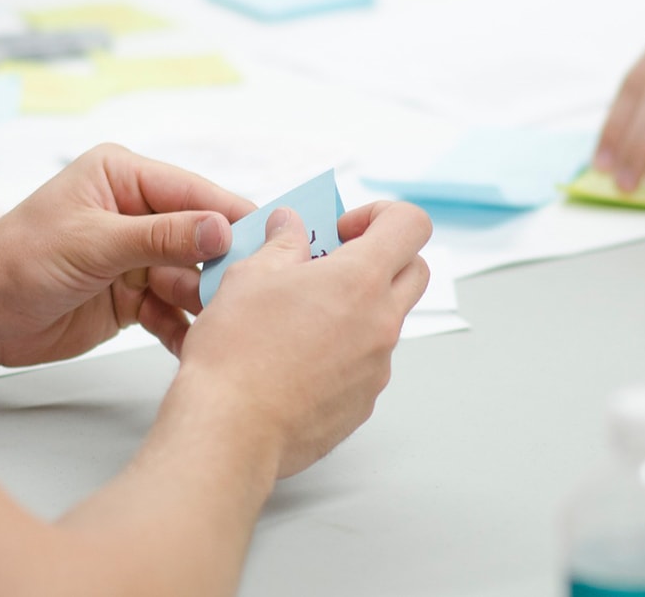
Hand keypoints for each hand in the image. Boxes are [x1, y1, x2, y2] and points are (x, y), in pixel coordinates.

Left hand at [0, 143, 254, 366]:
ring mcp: (136, 257)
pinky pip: (173, 311)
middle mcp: (136, 212)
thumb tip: (223, 229)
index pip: (196, 194)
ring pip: (192, 279)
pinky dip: (184, 330)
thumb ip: (161, 237)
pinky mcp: (132, 297)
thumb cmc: (16, 261)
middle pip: (202, 239)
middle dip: (226, 268)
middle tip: (257, 295)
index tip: (278, 243)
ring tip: (230, 328)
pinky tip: (199, 348)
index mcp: (124, 176)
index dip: (235, 218)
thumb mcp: (92, 242)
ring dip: (207, 304)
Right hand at [174, 202, 430, 477]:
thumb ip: (281, 244)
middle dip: (381, 259)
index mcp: (360, 280)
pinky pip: (366, 364)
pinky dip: (342, 352)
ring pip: (386, 321)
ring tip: (299, 319)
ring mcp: (377, 368)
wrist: (230, 429)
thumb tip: (290, 225)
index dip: (381, 215)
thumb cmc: (236, 352)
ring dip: (357, 309)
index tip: (343, 230)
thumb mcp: (249, 276)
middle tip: (331, 267)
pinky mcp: (363, 403)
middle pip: (414, 272)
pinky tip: (295, 361)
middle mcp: (381, 323)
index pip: (411, 225)